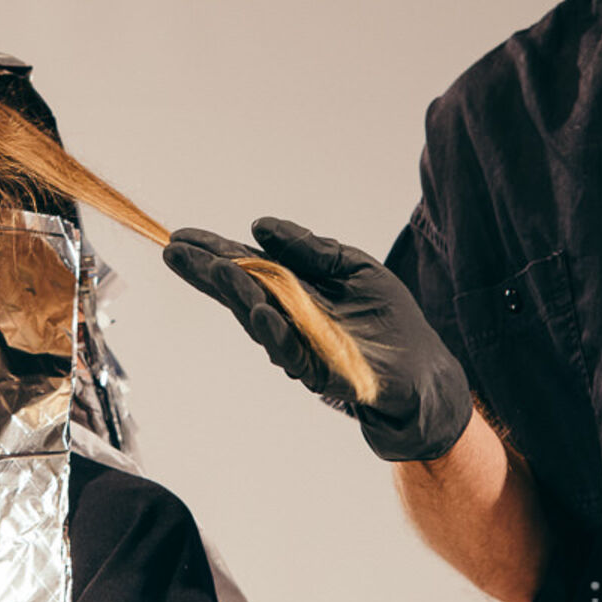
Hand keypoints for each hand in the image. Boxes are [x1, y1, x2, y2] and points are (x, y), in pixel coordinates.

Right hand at [163, 217, 471, 461]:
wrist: (425, 376)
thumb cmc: (391, 321)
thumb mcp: (353, 268)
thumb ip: (310, 249)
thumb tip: (259, 226)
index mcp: (294, 291)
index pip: (245, 268)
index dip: (213, 253)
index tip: (179, 238)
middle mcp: (288, 319)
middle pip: (240, 292)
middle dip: (208, 272)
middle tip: (176, 251)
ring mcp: (301, 347)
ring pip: (260, 321)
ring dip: (237, 295)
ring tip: (215, 270)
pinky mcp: (323, 372)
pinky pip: (292, 352)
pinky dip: (275, 333)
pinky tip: (260, 312)